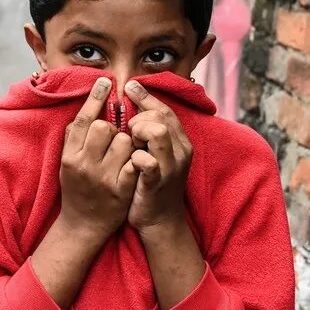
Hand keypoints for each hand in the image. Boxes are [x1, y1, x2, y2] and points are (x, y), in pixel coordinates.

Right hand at [57, 77, 138, 241]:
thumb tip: (86, 109)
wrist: (82, 226)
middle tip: (113, 139)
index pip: (82, 119)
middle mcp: (84, 165)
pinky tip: (134, 163)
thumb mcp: (66, 162)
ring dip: (128, 143)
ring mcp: (104, 177)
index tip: (106, 81)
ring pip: (125, 141)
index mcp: (69, 155)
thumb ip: (73, 137)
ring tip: (123, 154)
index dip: (95, 98)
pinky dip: (138, 158)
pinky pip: (135, 161)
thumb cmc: (76, 188)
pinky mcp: (122, 189)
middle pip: (104, 127)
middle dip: (113, 128)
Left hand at [125, 81, 192, 231]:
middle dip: (139, 118)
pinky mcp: (157, 183)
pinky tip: (129, 161)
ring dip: (138, 132)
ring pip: (157, 132)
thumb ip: (149, 130)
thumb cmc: (151, 183)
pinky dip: (135, 157)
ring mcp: (170, 168)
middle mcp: (180, 152)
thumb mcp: (156, 153)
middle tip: (129, 131)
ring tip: (130, 143)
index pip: (164, 109)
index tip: (129, 87)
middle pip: (160, 116)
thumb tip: (133, 97)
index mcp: (180, 142)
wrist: (159, 222)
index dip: (145, 97)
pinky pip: (146, 161)